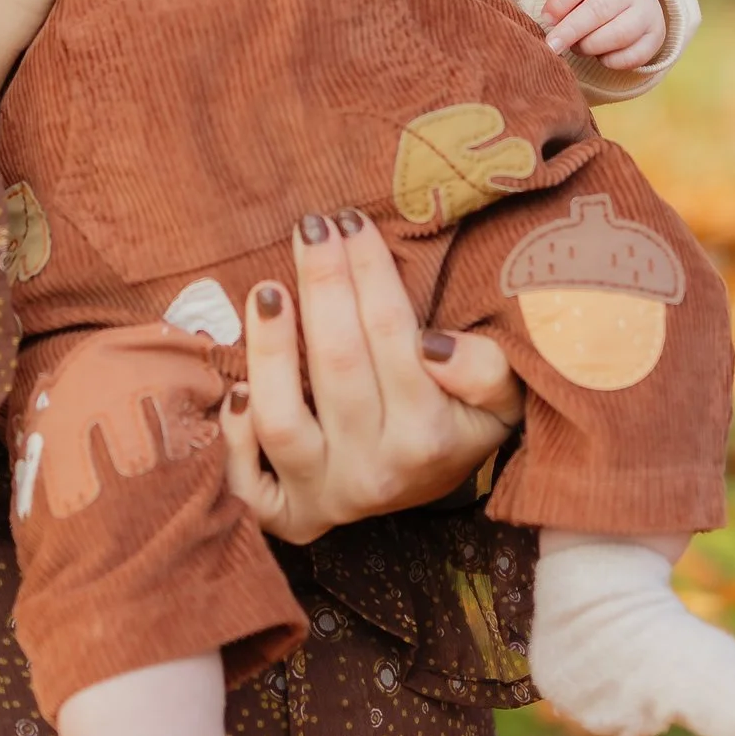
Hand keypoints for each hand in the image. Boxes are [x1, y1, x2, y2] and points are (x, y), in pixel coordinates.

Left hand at [219, 210, 523, 544]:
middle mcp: (376, 471)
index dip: (369, 272)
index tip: (351, 221)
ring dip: (269, 349)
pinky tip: (235, 384)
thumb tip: (433, 347)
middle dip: (322, 283)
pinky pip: (246, 481)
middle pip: (338, 364)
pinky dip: (234, 433)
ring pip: (282, 420)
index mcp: (430, 437)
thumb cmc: (457, 421)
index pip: (393, 336)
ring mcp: (326, 495)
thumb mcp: (500, 398)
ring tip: (267, 290)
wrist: (426, 490)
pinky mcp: (287, 515)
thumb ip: (487, 370)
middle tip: (311, 227)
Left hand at [529, 0, 667, 72]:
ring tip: (576, 46)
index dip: (559, 3)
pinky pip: (632, 56)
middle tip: (551, 46)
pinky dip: (610, 61)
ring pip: (617, 35)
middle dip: (570, 30)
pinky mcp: (656, 37)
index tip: (546, 19)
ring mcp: (648, 12)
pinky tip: (599, 55)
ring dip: (590, 46)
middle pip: (598, 10)